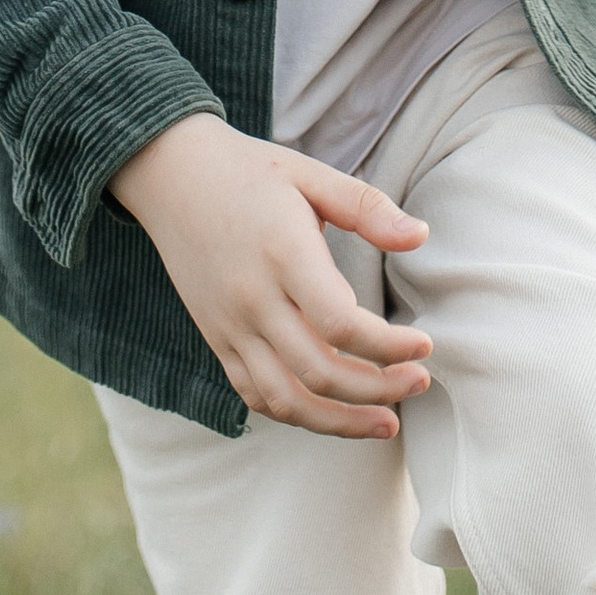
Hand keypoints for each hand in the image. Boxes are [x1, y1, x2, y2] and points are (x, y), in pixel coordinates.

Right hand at [109, 114, 433, 436]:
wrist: (171, 176)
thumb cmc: (250, 172)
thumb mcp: (311, 174)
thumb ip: (367, 208)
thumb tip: (421, 237)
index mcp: (284, 255)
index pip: (341, 325)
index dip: (389, 348)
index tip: (424, 346)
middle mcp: (253, 299)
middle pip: (319, 373)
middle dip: (378, 390)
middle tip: (419, 382)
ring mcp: (230, 326)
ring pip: (286, 400)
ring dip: (340, 422)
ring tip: (386, 421)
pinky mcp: (216, 339)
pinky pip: (254, 394)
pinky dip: (296, 414)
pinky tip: (332, 412)